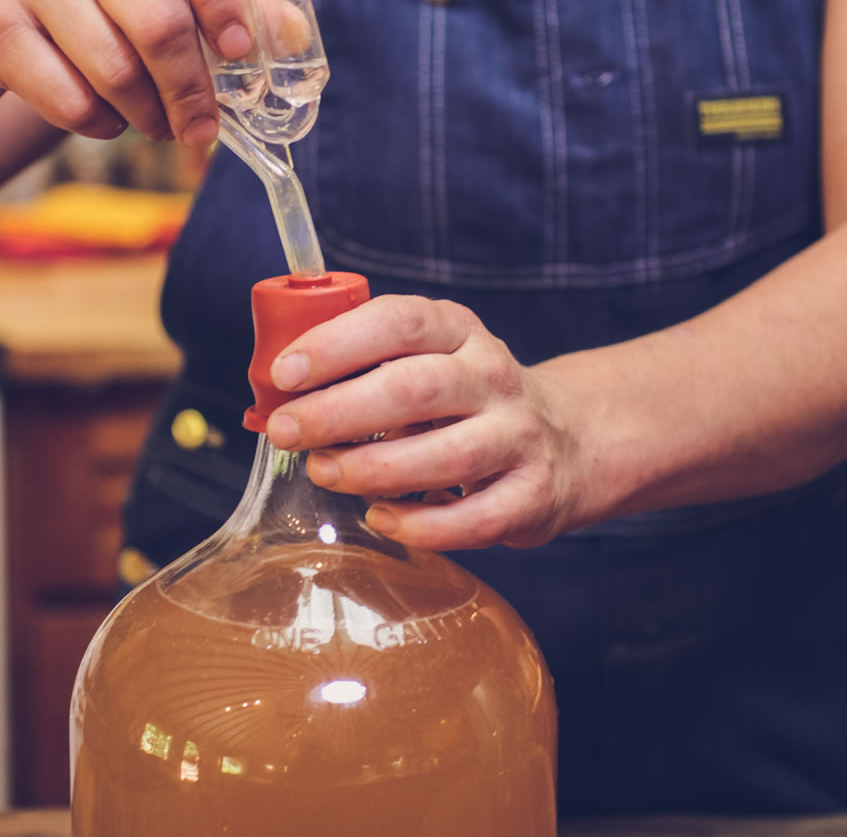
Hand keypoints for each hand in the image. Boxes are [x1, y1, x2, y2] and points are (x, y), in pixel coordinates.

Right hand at [0, 0, 249, 146]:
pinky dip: (100, 125)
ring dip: (148, 116)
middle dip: (192, 92)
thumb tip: (291, 36)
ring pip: (117, 72)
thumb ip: (228, 0)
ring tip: (154, 121)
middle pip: (159, 23)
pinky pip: (71, 101)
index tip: (238, 49)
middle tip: (203, 127)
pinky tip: (101, 113)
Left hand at [263, 295, 586, 550]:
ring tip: (324, 471)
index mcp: (459, 332)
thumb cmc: (466, 399)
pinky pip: (474, 518)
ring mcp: (519, 436)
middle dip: (339, 411)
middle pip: (415, 388)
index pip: (399, 323)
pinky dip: (420, 524)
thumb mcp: (427, 359)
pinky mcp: (533, 495)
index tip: (284, 373)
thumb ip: (365, 368)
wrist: (569, 438)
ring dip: (372, 468)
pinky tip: (380, 517)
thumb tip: (278, 397)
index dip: (336, 344)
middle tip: (287, 431)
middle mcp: (494, 377)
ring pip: (445, 455)